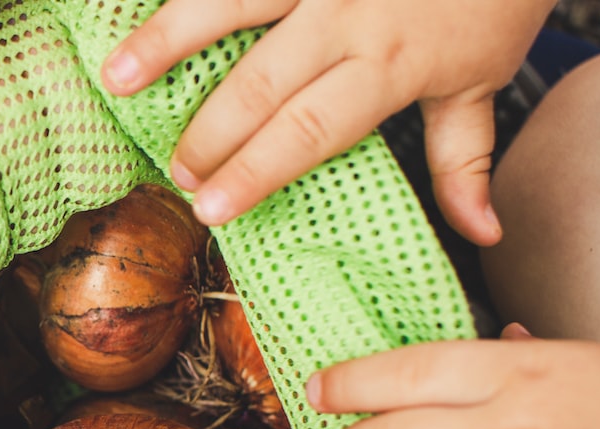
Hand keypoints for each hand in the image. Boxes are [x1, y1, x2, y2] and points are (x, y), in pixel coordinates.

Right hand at [101, 0, 557, 244]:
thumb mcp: (483, 78)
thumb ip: (466, 160)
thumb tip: (480, 235)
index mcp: (388, 62)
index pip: (309, 128)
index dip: (254, 170)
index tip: (210, 208)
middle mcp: (346, 14)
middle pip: (260, 82)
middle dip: (209, 132)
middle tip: (175, 171)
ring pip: (231, 3)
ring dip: (167, 40)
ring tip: (116, 77)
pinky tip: (133, 15)